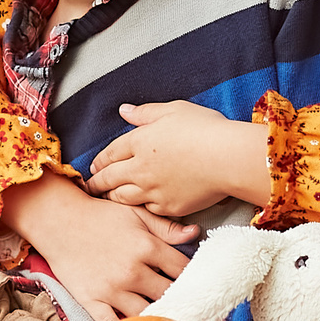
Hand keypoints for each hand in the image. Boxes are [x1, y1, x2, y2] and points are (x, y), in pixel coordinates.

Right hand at [1, 170, 196, 320]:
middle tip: (203, 317)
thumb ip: (166, 227)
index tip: (205, 291)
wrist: (59, 221)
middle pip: (169, 295)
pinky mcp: (91, 301)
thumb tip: (195, 233)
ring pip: (146, 314)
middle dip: (187, 306)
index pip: (183, 271)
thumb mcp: (136, 214)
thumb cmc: (100, 216)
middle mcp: (132, 271)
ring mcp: (111, 289)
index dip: (198, 282)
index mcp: (147, 247)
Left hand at [85, 102, 272, 216]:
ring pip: (122, 197)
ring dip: (111, 197)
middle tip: (90, 187)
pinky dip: (139, 208)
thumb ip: (146, 113)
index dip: (99, 160)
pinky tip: (136, 207)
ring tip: (107, 198)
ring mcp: (153, 191)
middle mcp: (140, 169)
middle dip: (96, 183)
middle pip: (109, 178)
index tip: (94, 166)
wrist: (229, 159)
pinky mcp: (169, 207)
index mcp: (139, 142)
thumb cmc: (206, 129)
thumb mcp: (175, 110)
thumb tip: (124, 111)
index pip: (110, 153)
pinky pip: (147, 210)